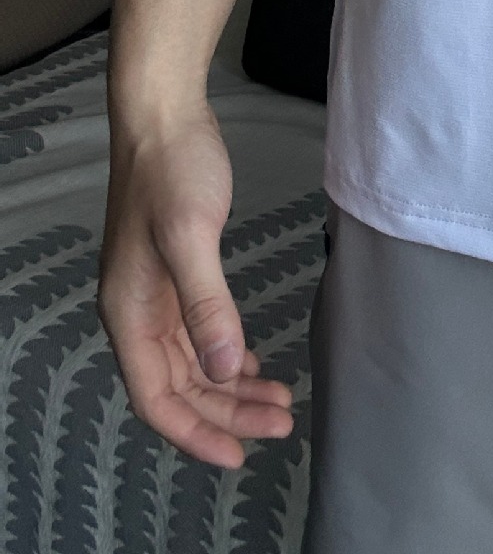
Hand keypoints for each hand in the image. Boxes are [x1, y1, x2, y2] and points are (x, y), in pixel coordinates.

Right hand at [98, 105, 294, 466]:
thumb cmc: (172, 170)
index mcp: (130, 315)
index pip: (157, 399)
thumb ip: (207, 305)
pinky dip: (225, 355)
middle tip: (282, 423)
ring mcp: (155, 295)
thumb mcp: (190, 236)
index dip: (196, 434)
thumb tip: (225, 370)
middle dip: (228, 413)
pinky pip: (198, 335)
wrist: (163, 117)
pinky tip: (252, 362)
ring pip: (193, 364)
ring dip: (231, 387)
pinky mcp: (176, 274)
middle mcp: (137, 314)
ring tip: (280, 400)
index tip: (241, 455)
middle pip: (180, 388)